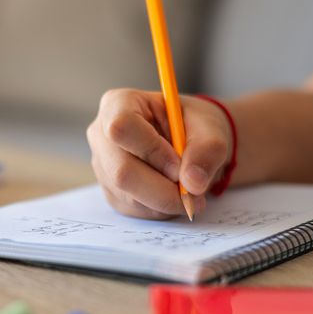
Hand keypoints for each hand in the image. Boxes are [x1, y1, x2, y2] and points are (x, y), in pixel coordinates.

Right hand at [86, 89, 233, 218]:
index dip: (152, 151)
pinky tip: (173, 194)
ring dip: (165, 200)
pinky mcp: (111, 191)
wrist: (191, 143)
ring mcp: (103, 166)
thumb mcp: (210, 129)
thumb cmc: (195, 127)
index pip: (122, 128)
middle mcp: (101, 135)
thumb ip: (206, 151)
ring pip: (129, 195)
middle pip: (121, 171)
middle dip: (162, 189)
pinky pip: (134, 209)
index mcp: (118, 104)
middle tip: (193, 193)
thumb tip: (192, 183)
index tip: (180, 166)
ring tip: (188, 191)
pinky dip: (160, 208)